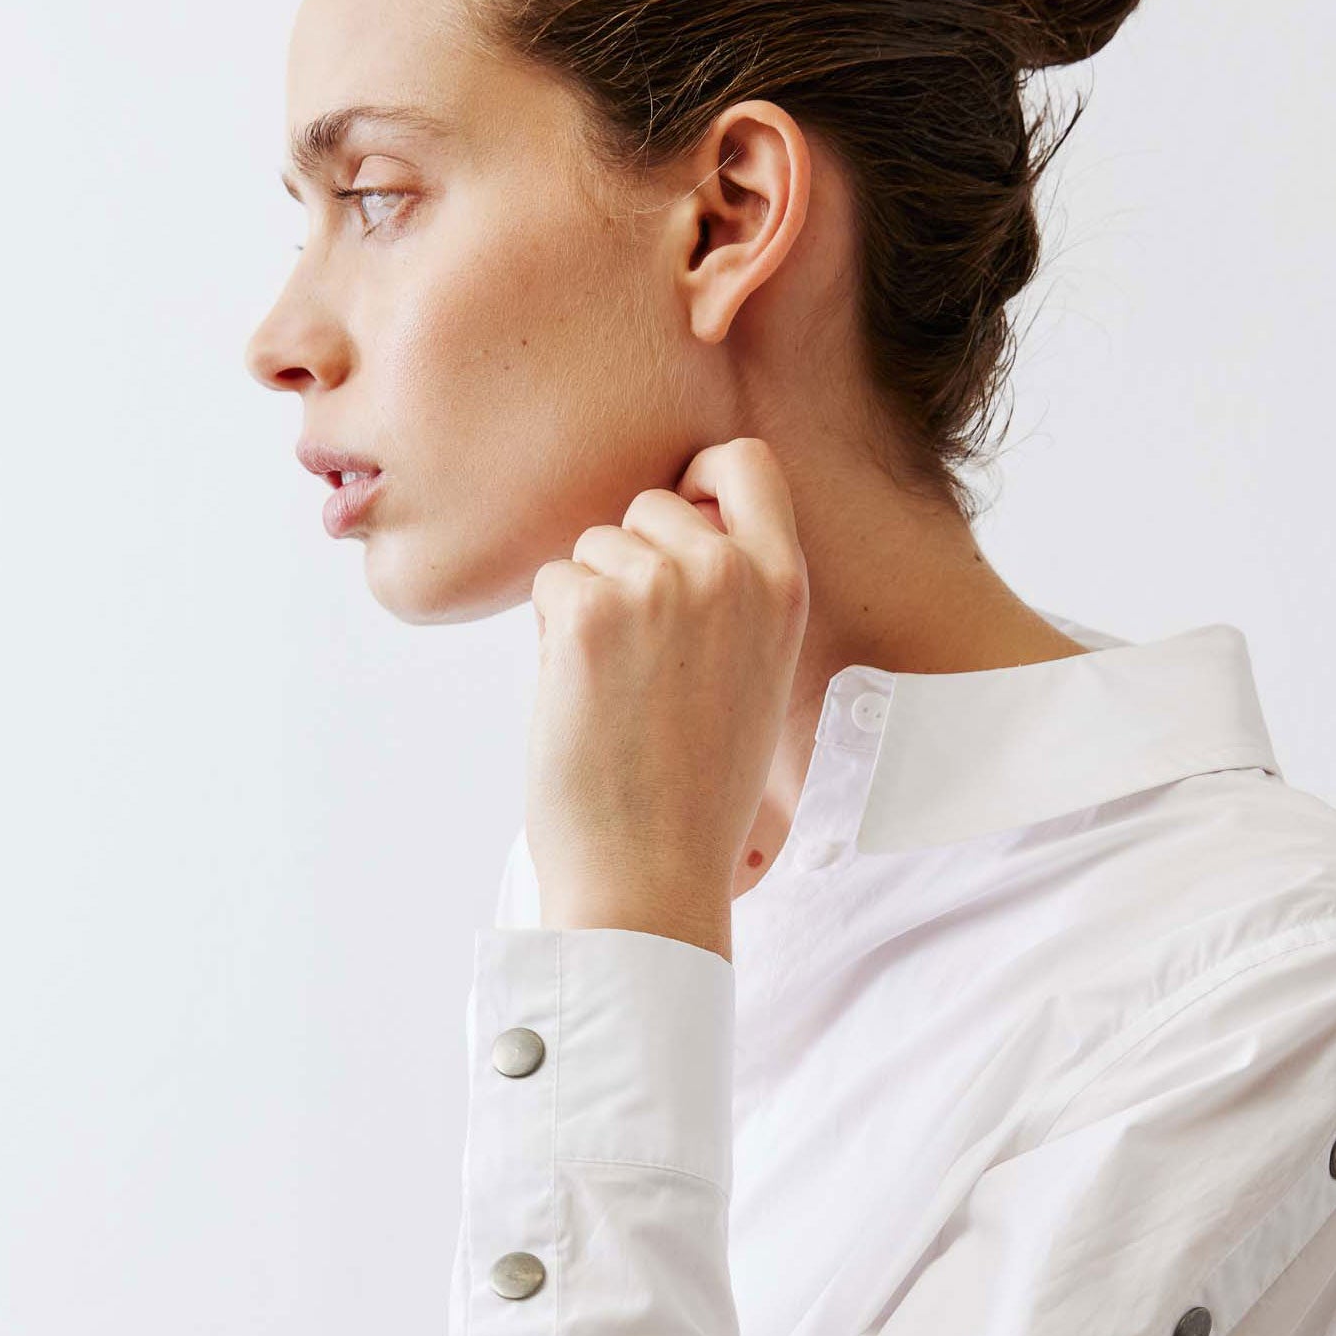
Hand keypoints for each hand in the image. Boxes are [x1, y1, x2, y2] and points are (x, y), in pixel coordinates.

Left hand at [525, 438, 809, 959]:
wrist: (653, 873)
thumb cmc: (697, 792)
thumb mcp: (755, 676)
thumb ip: (733, 596)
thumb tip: (675, 527)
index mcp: (783, 587)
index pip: (746, 462)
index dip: (701, 475)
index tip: (678, 511)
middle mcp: (728, 572)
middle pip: (650, 506)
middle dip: (628, 563)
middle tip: (640, 660)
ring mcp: (657, 587)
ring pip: (593, 546)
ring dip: (587, 605)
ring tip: (617, 691)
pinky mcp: (588, 612)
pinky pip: (551, 584)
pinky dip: (552, 637)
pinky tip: (584, 699)